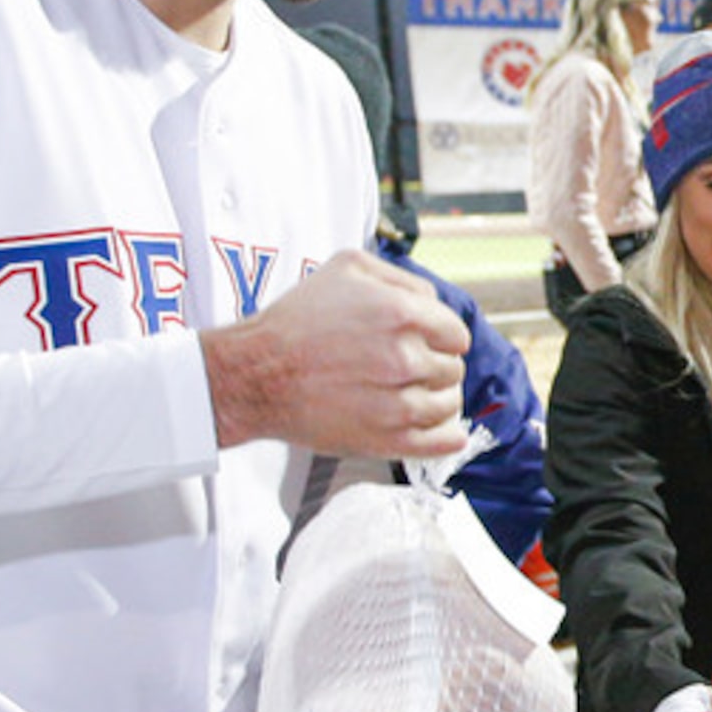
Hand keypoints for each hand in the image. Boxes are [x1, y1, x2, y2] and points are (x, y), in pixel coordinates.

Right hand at [203, 251, 468, 457]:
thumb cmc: (295, 321)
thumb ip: (401, 278)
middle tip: (407, 368)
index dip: (442, 337)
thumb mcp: (347, 268)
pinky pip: (441, 442)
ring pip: (449, 405)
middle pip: (453, 369)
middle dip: (435, 366)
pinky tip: (444, 432)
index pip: (457, 334)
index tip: (426, 342)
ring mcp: (398, 403)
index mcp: (402, 314)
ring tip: (412, 394)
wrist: (254, 374)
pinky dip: (447, 437)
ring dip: (438, 399)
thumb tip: (433, 303)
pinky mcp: (387, 439)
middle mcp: (405, 358)